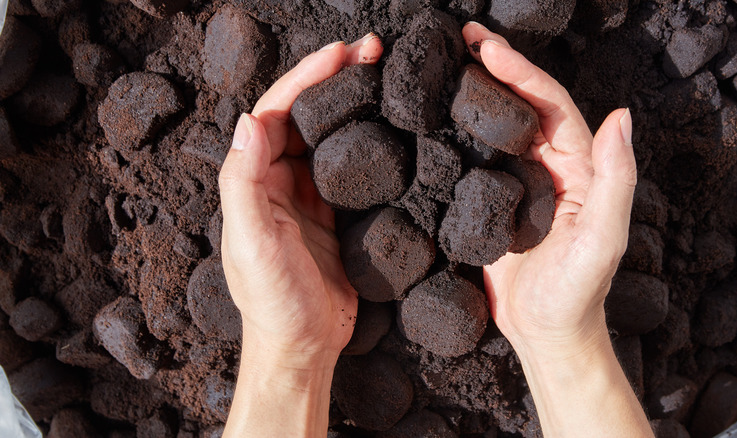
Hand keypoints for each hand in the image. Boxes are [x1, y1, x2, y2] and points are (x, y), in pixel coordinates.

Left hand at [219, 35, 381, 366]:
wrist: (305, 347)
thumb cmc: (273, 302)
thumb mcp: (251, 244)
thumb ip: (243, 183)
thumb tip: (248, 120)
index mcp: (254, 180)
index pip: (277, 112)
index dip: (305, 78)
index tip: (340, 53)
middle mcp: (279, 179)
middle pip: (306, 114)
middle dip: (335, 77)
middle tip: (374, 50)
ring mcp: (311, 195)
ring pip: (330, 135)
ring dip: (354, 102)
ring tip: (387, 74)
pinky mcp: (338, 213)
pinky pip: (352, 166)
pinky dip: (370, 141)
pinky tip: (392, 125)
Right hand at [462, 23, 636, 355]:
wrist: (545, 333)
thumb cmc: (577, 293)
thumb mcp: (604, 238)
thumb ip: (616, 179)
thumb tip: (621, 116)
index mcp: (578, 167)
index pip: (550, 105)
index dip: (521, 71)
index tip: (487, 46)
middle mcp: (550, 168)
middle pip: (522, 105)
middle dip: (495, 67)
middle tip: (461, 37)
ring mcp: (519, 184)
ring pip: (497, 127)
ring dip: (475, 93)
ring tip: (444, 63)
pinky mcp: (492, 204)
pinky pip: (474, 160)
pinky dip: (456, 133)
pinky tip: (434, 118)